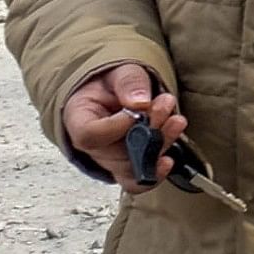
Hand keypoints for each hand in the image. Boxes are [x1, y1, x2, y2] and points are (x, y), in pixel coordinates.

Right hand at [61, 63, 185, 188]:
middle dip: (148, 131)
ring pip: (132, 167)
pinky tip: (169, 161)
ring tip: (176, 119)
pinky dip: (155, 172)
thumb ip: (129, 83)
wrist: (115, 94)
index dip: (116, 127)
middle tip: (166, 104)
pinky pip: (137, 181)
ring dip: (159, 144)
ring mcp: (108, 160)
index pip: (89, 134)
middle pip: (115, 154)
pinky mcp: (127, 168)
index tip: (139, 109)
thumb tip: (140, 102)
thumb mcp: (120, 72)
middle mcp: (89, 146)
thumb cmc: (112, 84)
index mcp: (78, 118)